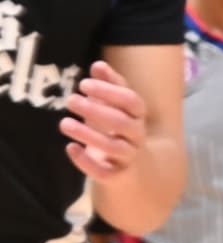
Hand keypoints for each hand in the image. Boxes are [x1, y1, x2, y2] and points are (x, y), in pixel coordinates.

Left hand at [60, 62, 145, 185]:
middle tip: (70, 100)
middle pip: (122, 123)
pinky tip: (70, 148)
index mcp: (138, 116)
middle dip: (95, 110)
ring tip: (64, 124)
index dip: (109, 91)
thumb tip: (98, 65)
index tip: (84, 84)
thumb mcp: (116, 106)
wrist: (134, 168)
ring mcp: (129, 157)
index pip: (131, 101)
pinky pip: (105, 173)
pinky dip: (86, 162)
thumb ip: (109, 85)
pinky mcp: (118, 176)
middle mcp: (137, 136)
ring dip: (88, 135)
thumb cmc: (118, 129)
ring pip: (113, 147)